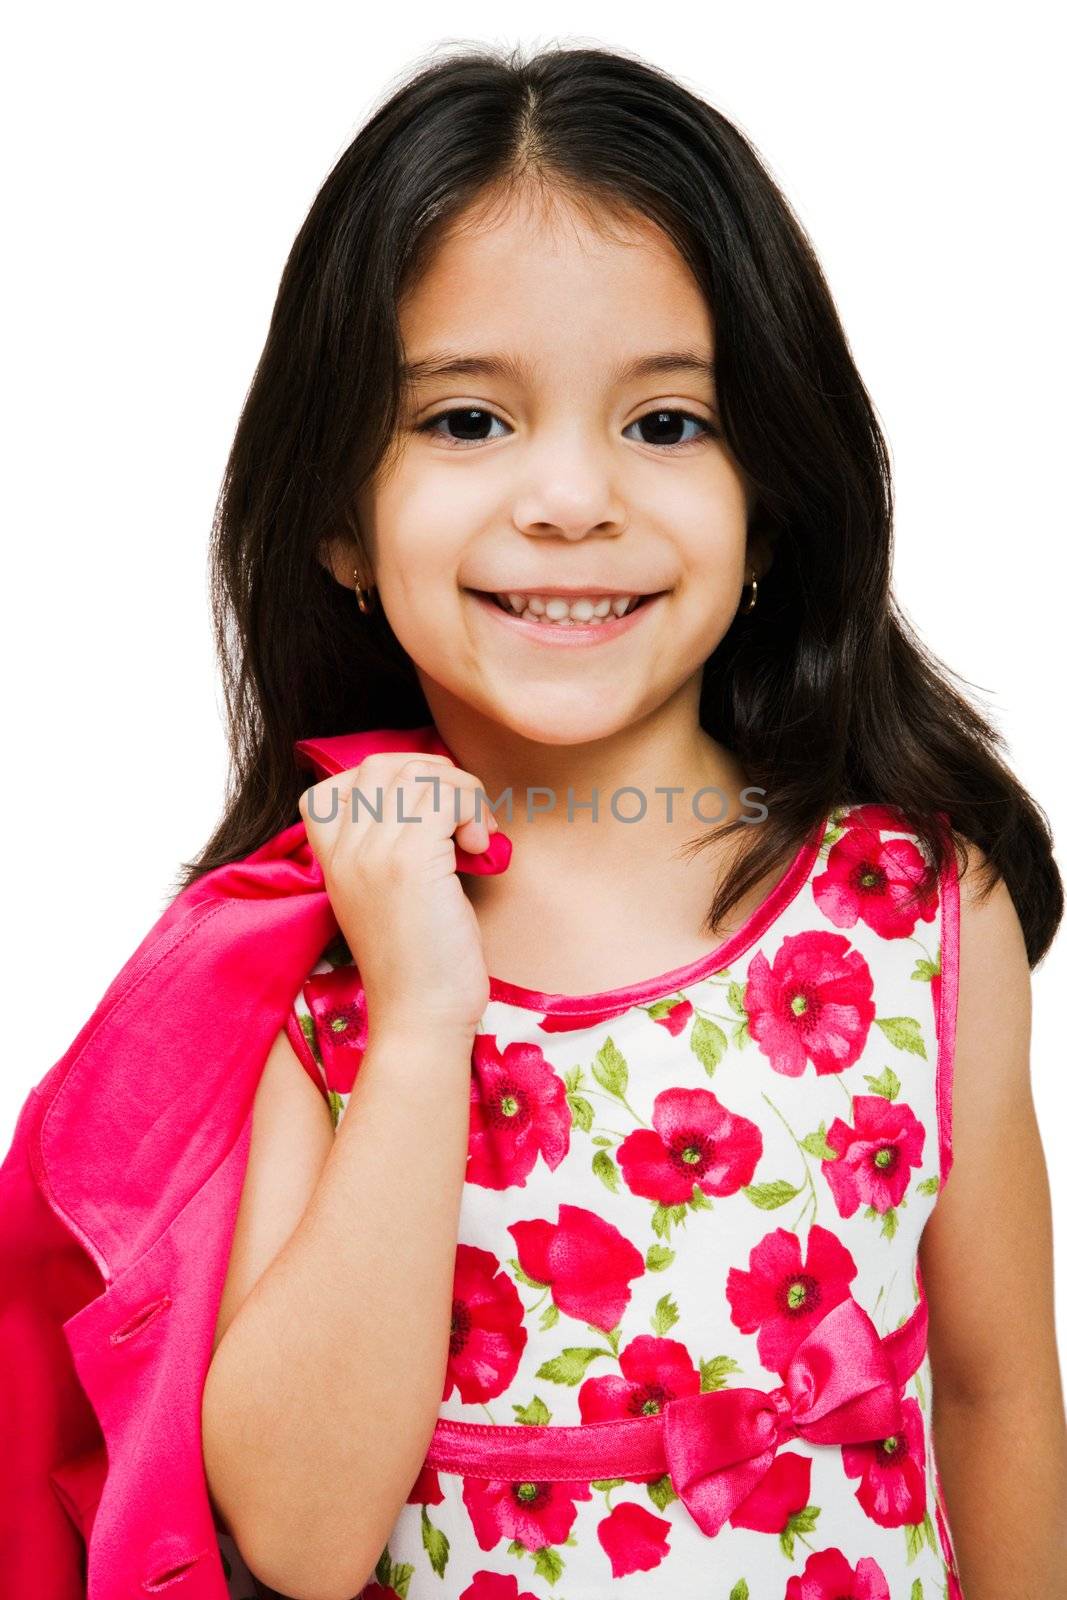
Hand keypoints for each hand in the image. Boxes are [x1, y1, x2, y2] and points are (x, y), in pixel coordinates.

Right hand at [299, 752, 497, 1041]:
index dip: (392, 780)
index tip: (428, 812)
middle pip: (382, 764)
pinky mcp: (410, 860)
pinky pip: (446, 796)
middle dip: (435, 776)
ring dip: (462, 793)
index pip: (338, 782)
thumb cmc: (419, 961)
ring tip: (473, 835)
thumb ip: (389, 844)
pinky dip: (472, 808)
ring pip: (420, 775)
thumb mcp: (386, 894)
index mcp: (330, 859)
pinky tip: (479, 846)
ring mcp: (372, 852)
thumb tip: (435, 791)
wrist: (421, 1017)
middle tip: (462, 817)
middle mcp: (344, 850)